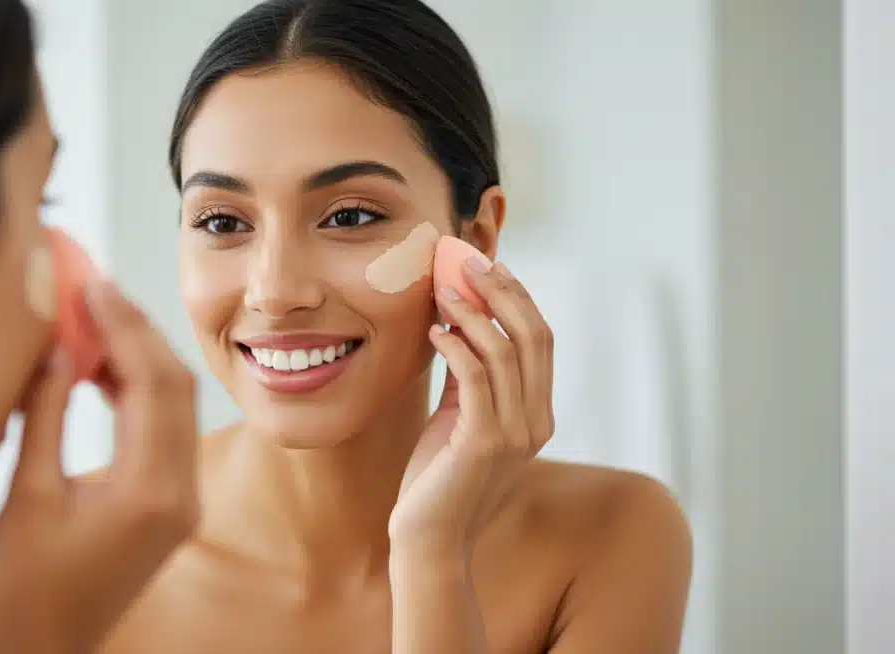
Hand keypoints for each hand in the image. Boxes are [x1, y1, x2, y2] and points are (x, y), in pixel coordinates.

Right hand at [0, 278, 199, 653]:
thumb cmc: (20, 594)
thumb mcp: (25, 499)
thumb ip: (44, 417)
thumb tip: (55, 348)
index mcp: (152, 494)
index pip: (154, 383)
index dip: (124, 325)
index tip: (93, 283)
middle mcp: (180, 495)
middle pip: (175, 388)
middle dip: (137, 331)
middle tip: (94, 288)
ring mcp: (179, 502)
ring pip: (173, 405)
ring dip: (137, 357)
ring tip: (91, 316)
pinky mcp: (165, 505)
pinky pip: (162, 429)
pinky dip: (135, 391)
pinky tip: (98, 366)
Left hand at [389, 258, 554, 560]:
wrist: (428, 539)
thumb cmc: (439, 479)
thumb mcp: (460, 419)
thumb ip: (469, 379)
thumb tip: (460, 327)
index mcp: (538, 413)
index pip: (541, 340)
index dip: (519, 298)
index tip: (490, 266)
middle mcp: (536, 421)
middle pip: (534, 336)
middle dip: (503, 291)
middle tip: (469, 261)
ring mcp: (515, 434)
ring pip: (504, 351)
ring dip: (472, 312)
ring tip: (441, 290)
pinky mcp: (484, 444)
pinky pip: (475, 378)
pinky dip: (455, 346)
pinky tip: (433, 331)